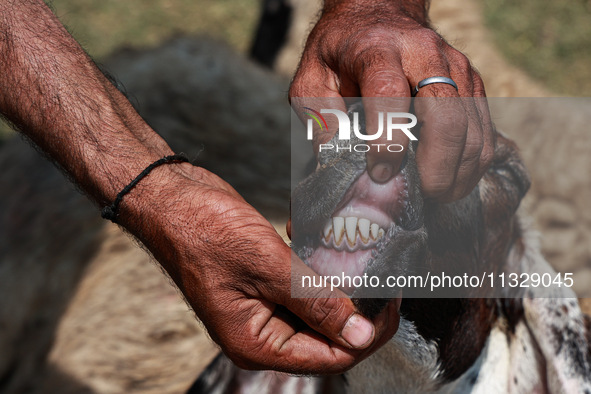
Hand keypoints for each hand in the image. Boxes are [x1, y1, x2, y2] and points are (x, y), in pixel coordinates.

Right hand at [121, 162, 399, 373]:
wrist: (171, 200)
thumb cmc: (203, 231)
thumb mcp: (268, 266)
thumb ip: (316, 303)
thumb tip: (360, 334)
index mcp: (256, 343)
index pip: (330, 356)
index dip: (366, 334)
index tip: (390, 303)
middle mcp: (260, 334)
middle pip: (326, 336)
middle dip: (355, 308)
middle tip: (379, 276)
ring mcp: (260, 310)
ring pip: (315, 310)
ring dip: (335, 284)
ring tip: (351, 255)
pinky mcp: (261, 286)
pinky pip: (300, 289)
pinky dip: (313, 269)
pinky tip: (310, 241)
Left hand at [290, 0, 494, 201]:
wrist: (379, 14)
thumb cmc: (341, 52)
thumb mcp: (312, 77)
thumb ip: (318, 117)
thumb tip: (332, 165)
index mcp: (376, 49)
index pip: (389, 94)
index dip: (387, 140)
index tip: (380, 173)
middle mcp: (424, 53)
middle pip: (446, 115)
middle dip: (436, 167)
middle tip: (420, 194)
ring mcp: (456, 67)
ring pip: (472, 129)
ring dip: (458, 172)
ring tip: (435, 195)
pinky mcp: (473, 83)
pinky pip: (484, 131)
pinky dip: (472, 164)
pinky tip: (450, 180)